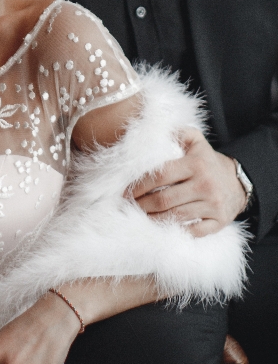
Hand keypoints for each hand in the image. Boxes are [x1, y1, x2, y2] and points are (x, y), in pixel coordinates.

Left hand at [130, 128, 246, 235]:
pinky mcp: (219, 222)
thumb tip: (152, 132)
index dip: (139, 185)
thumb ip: (176, 133)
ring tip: (139, 217)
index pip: (160, 175)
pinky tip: (160, 228)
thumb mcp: (195, 140)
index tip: (125, 191)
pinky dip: (174, 231)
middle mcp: (205, 185)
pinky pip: (192, 232)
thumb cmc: (207, 161)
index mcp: (196, 164)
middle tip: (128, 206)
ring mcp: (213, 205)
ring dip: (152, 219)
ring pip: (175, 217)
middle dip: (141, 205)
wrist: (239, 182)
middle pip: (164, 199)